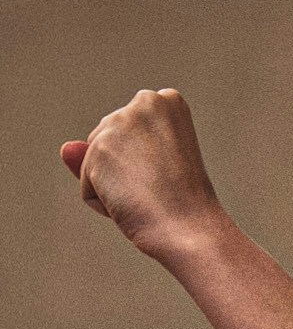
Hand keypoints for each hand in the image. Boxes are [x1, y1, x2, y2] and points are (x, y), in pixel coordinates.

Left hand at [60, 88, 225, 267]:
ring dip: (115, 188)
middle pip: (110, 142)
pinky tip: (131, 203)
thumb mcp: (152, 167)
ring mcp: (120, 123)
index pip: (132, 132)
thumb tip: (66, 148)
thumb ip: (109, 151)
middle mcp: (144, 102)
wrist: (190, 228)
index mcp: (168, 101)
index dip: (150, 161)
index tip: (174, 172)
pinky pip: (88, 187)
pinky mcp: (99, 148)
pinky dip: (103, 203)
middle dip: (128, 171)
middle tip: (162, 187)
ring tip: (147, 195)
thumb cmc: (181, 204)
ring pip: (96, 163)